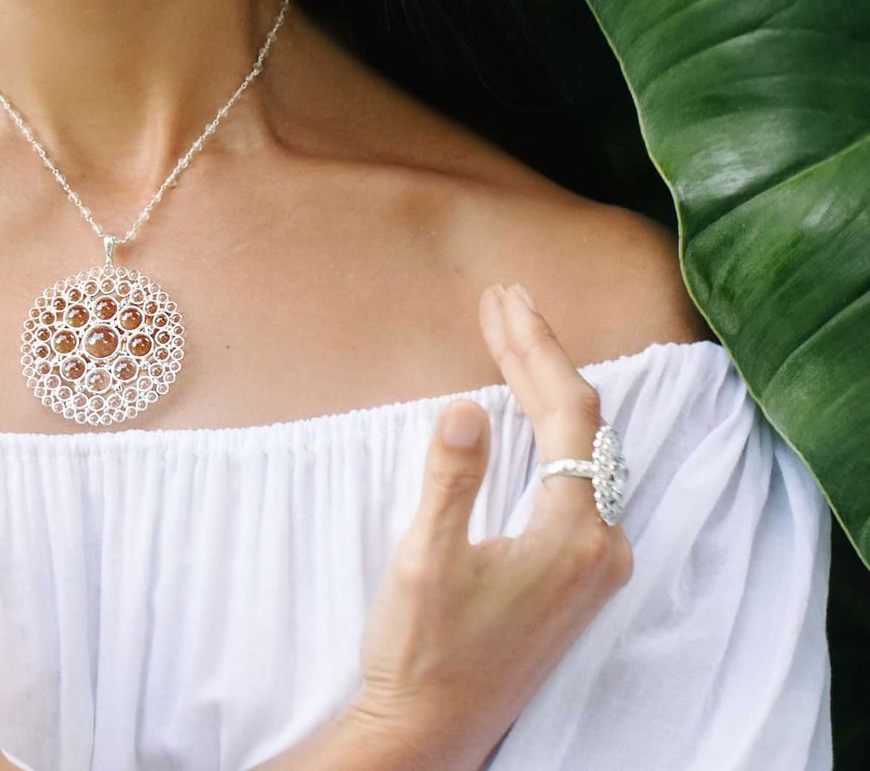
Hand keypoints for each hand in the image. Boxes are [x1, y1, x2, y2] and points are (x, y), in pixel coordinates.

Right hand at [342, 284, 634, 769]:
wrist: (430, 731)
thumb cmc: (424, 650)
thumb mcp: (425, 559)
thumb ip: (450, 479)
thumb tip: (463, 406)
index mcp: (574, 536)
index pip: (569, 413)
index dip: (534, 347)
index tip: (500, 297)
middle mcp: (601, 546)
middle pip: (582, 424)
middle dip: (538, 354)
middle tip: (501, 298)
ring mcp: (594, 564)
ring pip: (584, 449)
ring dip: (544, 387)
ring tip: (509, 334)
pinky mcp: (575, 575)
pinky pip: (577, 478)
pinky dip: (548, 428)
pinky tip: (525, 409)